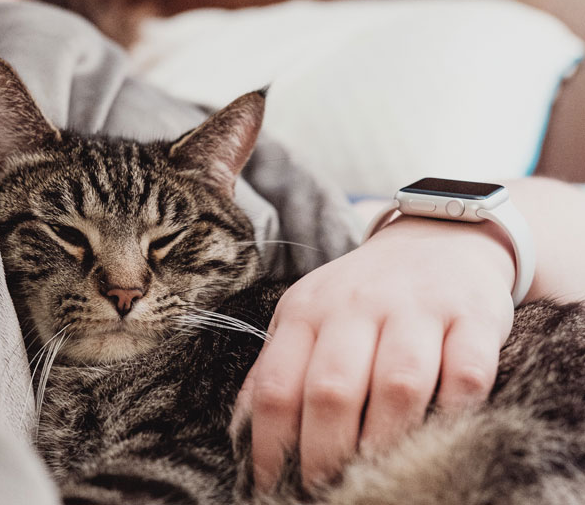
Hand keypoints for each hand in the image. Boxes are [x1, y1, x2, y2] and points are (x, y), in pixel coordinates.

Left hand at [231, 215, 515, 491]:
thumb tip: (245, 430)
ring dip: (387, 443)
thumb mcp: (309, 314)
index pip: (276, 385)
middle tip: (327, 489)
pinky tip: (442, 433)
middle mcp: (356, 304)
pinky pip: (465, 374)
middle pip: (332, 390)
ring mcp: (416, 307)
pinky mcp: (471, 315)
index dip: (270, 446)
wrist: (436, 237)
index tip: (273, 483)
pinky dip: (455, 414)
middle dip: (326, 454)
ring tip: (379, 476)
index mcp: (307, 310)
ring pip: (398, 386)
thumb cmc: (364, 292)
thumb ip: (278, 365)